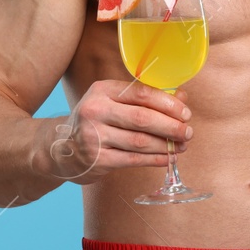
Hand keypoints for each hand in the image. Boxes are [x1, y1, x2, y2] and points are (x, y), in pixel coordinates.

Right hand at [42, 79, 191, 183]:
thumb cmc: (95, 121)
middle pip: (143, 118)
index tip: (185, 113)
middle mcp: (95, 111)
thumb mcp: (113, 102)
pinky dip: (154, 159)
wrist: (61, 148)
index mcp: (102, 90)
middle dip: (171, 127)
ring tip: (182, 146)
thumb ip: (145, 100)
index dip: (168, 104)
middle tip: (188, 132)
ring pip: (140, 141)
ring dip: (166, 145)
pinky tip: (168, 158)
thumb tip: (182, 98)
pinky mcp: (96, 159)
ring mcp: (94, 136)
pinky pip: (133, 159)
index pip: (141, 93)